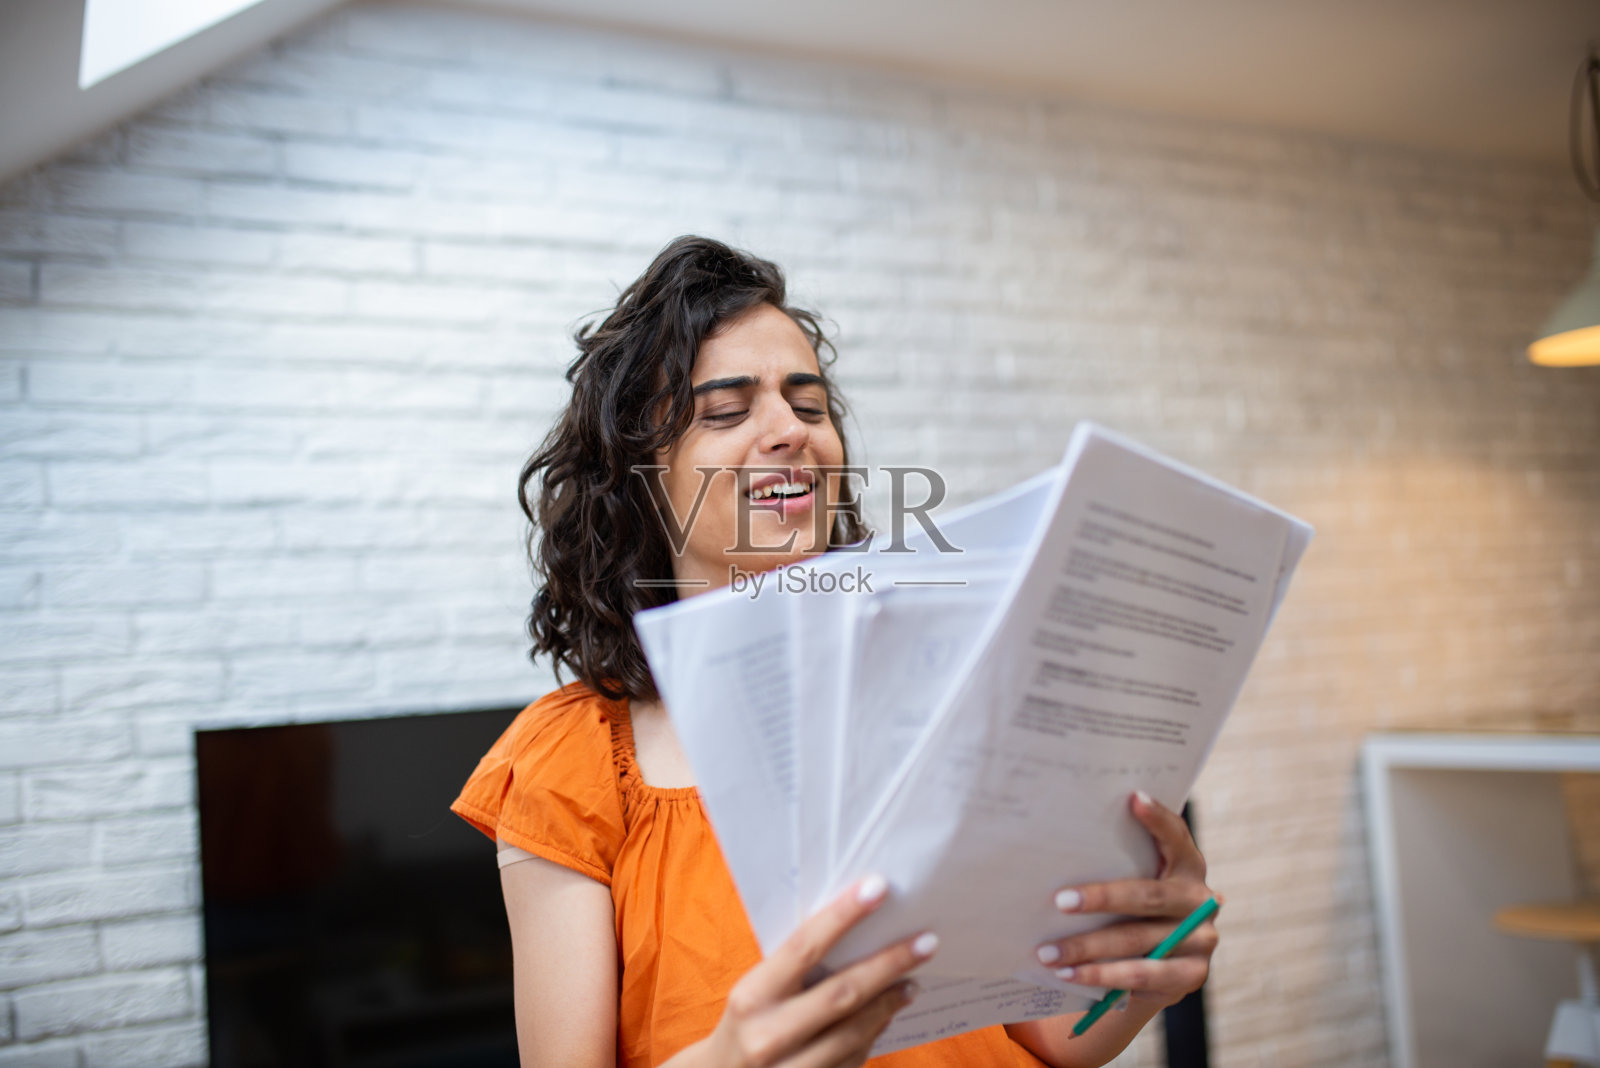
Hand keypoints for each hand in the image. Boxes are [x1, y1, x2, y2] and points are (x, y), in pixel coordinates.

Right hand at [680, 875, 937, 1067]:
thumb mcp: (754, 993)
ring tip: (911, 982)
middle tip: (926, 942)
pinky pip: (853, 1061)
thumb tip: (855, 933)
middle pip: (843, 993)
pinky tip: (885, 1017)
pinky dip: (872, 1035)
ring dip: (889, 1004)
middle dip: (890, 964)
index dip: (843, 915)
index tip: (878, 888)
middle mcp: (768, 1036)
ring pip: (855, 1032)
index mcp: (752, 997)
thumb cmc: (744, 1025)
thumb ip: (792, 969)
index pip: (804, 947)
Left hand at [1035, 791, 1219, 1009]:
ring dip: (1088, 948)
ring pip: (1138, 942)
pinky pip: (1142, 976)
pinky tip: (1071, 976)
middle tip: (1059, 900)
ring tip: (1048, 953)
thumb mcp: (1135, 882)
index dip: (1157, 819)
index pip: (1176, 837)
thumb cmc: (1136, 913)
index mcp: (1188, 866)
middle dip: (1101, 898)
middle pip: (1147, 896)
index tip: (1132, 799)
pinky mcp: (1193, 975)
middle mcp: (1200, 900)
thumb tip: (1054, 844)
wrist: (1162, 970)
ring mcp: (1201, 940)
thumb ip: (1116, 864)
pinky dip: (1102, 977)